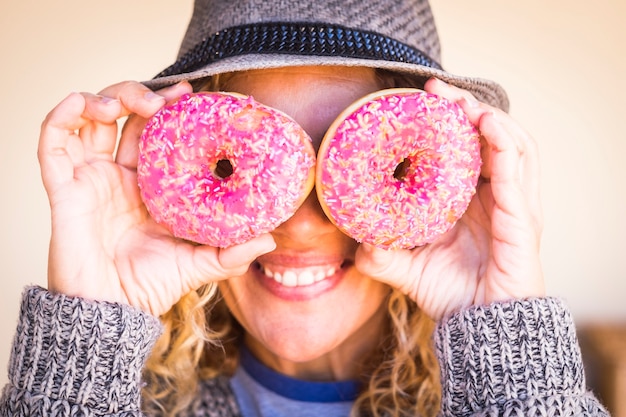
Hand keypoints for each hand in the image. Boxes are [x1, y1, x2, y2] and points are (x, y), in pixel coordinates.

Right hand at [38, 81, 275, 316]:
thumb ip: (232, 254)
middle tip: (165, 99)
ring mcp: (90, 179)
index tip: (190, 94)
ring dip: (105, 98)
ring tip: (124, 104)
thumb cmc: (149, 288)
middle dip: (141, 96)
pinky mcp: (64, 188)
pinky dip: (61, 116)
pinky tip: (79, 104)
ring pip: (88, 120)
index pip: (156, 134)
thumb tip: (271, 240)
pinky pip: (52, 143)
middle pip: (124, 118)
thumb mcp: (198, 265)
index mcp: (149, 187)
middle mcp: (119, 176)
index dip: (169, 110)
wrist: (110, 312)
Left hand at [355, 78, 544, 319]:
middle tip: (438, 92)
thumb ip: (382, 256)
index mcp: (472, 202)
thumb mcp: (407, 270)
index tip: (421, 101)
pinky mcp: (523, 217)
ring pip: (514, 144)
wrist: (482, 327)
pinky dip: (505, 142)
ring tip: (463, 102)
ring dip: (489, 117)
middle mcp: (497, 197)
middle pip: (492, 137)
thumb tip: (356, 244)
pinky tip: (486, 124)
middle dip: (468, 109)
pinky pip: (520, 170)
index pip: (469, 149)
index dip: (450, 123)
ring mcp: (515, 205)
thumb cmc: (451, 296)